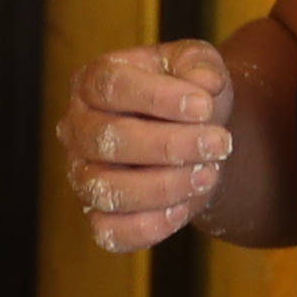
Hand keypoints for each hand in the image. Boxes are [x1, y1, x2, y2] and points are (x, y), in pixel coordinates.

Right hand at [60, 38, 236, 250]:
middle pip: (107, 139)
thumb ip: (201, 64)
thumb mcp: (197, 65)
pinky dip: (148, 226)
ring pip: (107, 190)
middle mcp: (77, 130)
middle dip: (170, 145)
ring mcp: (82, 176)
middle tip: (219, 142)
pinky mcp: (98, 216)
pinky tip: (183, 209)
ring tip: (209, 174)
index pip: (110, 87)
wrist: (194, 136)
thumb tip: (206, 83)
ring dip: (164, 185)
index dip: (157, 98)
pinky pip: (110, 232)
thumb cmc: (187, 95)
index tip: (204, 106)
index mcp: (92, 83)